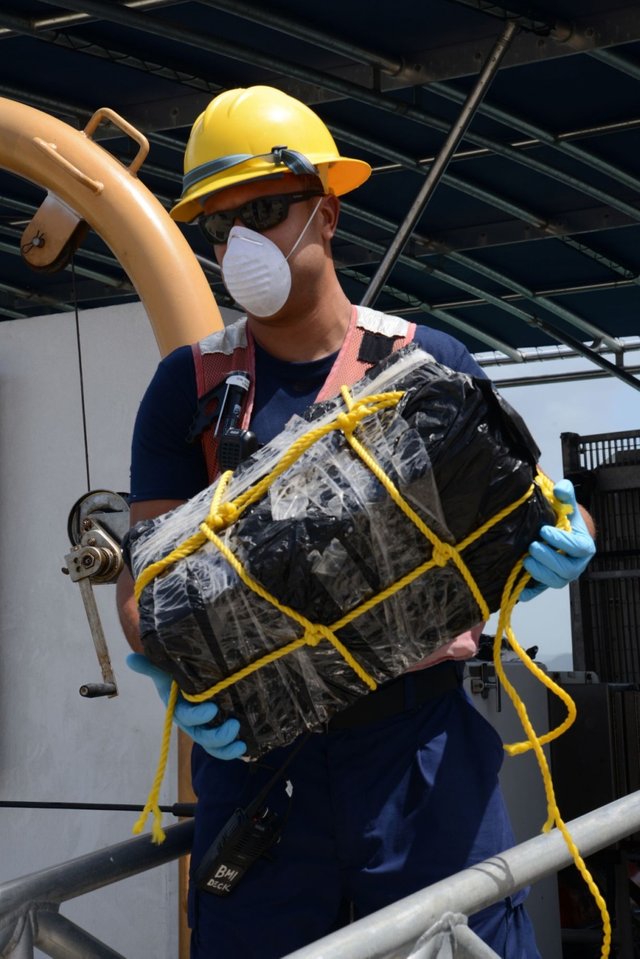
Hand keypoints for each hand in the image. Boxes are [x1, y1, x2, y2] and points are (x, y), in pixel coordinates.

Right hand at [127, 653, 245, 759]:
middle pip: (202, 736)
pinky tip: (246, 748)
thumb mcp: (164, 670)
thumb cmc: (175, 675)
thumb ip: (151, 666)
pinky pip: (223, 746)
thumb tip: (130, 658)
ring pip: (213, 745)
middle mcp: (192, 722)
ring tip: (240, 742)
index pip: (186, 717)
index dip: (198, 716)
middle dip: (217, 737)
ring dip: (227, 747)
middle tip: (234, 725)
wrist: (190, 677)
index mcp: (179, 709)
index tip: (213, 708)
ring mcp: (205, 728)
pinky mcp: (218, 729)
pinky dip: (233, 751)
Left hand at [520, 479, 594, 601]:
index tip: (544, 531)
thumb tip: (560, 489)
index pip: (577, 547)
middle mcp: (575, 564)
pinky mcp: (547, 582)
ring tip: (525, 560)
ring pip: (554, 581)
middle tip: (532, 546)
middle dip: (548, 559)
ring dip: (539, 573)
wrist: (557, 532)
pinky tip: (519, 590)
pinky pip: (539, 591)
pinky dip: (529, 592)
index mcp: (583, 546)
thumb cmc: (563, 518)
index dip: (561, 541)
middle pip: (566, 570)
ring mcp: (562, 575)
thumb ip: (565, 493)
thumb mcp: (566, 504)